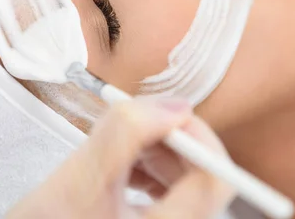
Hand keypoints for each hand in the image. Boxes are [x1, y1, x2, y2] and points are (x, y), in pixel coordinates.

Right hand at [6, 98, 234, 217]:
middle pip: (202, 176)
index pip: (214, 179)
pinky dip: (146, 167)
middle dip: (171, 141)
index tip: (165, 114)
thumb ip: (124, 135)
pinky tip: (122, 163)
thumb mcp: (79, 181)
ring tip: (121, 145)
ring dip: (156, 152)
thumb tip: (172, 105)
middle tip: (136, 124)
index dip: (195, 137)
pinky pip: (166, 189)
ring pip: (183, 180)